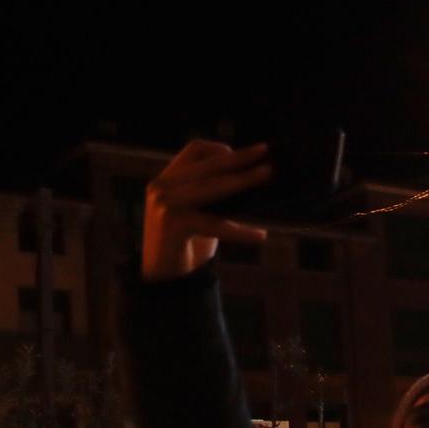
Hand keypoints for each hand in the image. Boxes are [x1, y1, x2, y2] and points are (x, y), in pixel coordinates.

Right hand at [141, 140, 273, 280]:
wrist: (163, 279)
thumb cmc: (186, 245)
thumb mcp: (196, 212)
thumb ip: (212, 193)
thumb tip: (253, 179)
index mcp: (166, 180)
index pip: (194, 150)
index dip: (222, 148)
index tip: (247, 154)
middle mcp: (161, 187)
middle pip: (209, 165)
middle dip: (240, 158)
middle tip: (266, 152)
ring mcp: (165, 204)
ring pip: (214, 187)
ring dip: (244, 181)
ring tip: (266, 176)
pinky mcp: (173, 224)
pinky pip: (216, 223)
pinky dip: (240, 231)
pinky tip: (260, 235)